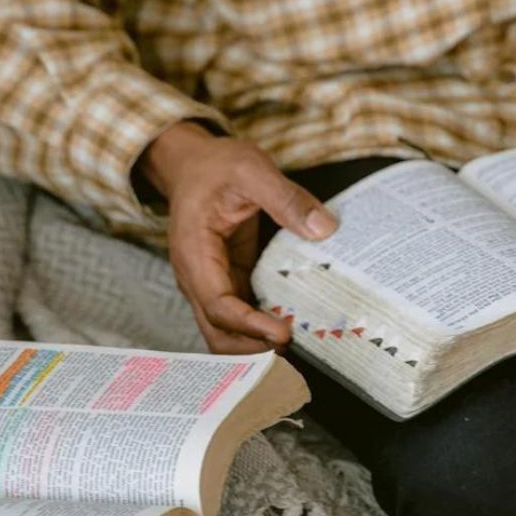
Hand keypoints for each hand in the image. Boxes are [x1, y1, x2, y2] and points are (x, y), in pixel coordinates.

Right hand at [139, 122, 337, 352]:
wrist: (192, 164)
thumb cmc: (215, 166)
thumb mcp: (251, 169)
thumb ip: (286, 198)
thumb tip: (323, 228)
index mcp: (194, 253)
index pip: (217, 305)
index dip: (249, 325)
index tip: (283, 333)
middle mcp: (196, 277)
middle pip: (217, 331)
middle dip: (251, 348)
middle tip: (294, 350)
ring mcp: (210, 283)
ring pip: (225, 331)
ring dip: (255, 345)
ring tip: (296, 348)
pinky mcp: (227, 281)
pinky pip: (240, 316)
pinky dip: (260, 328)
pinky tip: (289, 328)